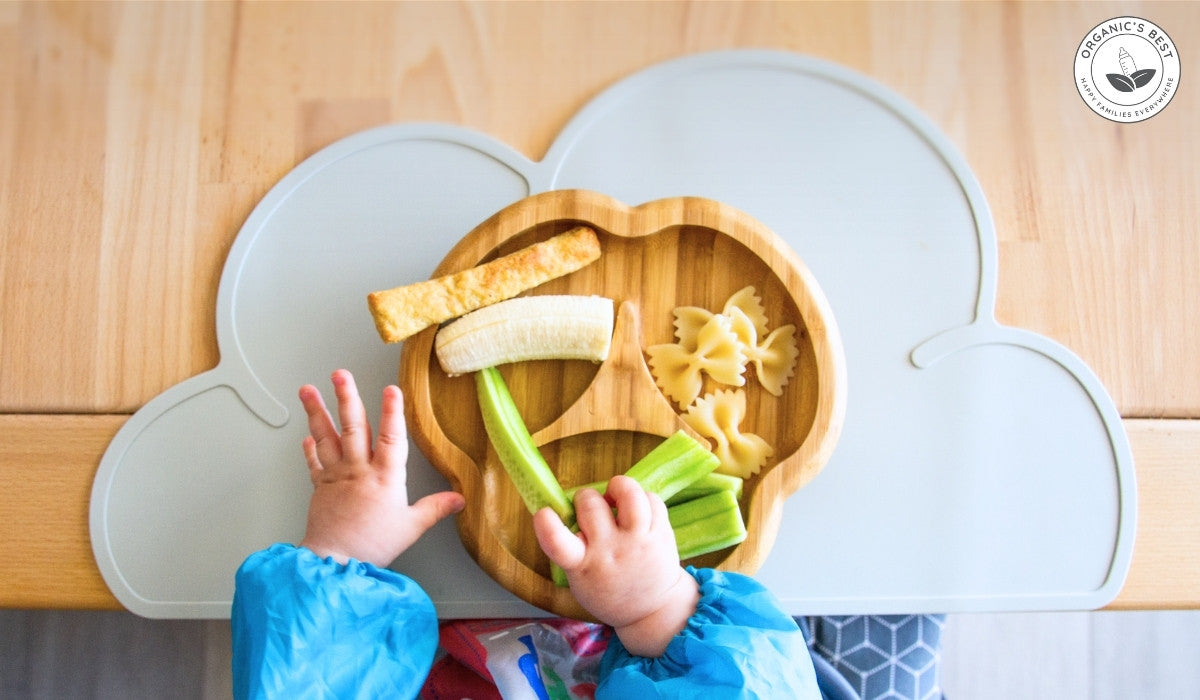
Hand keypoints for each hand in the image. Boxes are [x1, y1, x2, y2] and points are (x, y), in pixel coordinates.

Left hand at [297, 369, 464, 566]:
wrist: (335, 562)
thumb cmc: (373, 545)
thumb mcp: (411, 527)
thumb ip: (435, 508)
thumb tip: (459, 499)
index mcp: (385, 477)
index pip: (391, 438)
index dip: (393, 412)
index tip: (391, 389)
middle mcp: (359, 470)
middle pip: (353, 427)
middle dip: (346, 397)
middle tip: (340, 375)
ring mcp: (336, 476)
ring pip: (327, 437)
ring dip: (317, 412)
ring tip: (308, 390)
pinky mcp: (320, 487)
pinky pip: (314, 461)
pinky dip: (310, 446)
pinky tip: (307, 433)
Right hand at [533, 475, 698, 656]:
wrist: (652, 611)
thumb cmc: (607, 590)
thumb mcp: (578, 579)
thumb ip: (570, 547)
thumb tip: (567, 507)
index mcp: (582, 565)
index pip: (558, 543)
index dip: (546, 523)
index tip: (543, 513)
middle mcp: (610, 550)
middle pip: (591, 504)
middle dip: (585, 498)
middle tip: (590, 508)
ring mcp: (639, 541)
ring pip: (629, 493)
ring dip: (618, 487)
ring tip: (616, 497)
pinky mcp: (661, 533)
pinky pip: (651, 498)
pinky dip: (642, 498)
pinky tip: (637, 510)